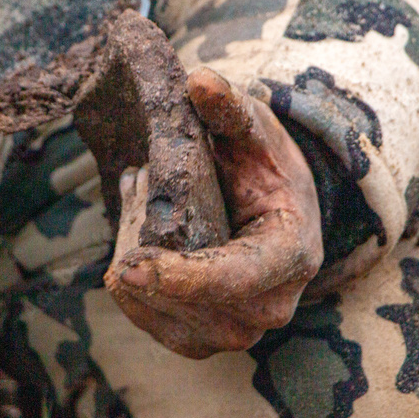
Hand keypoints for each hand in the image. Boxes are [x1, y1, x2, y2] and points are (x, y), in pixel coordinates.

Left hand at [105, 67, 322, 358]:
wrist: (276, 202)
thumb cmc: (267, 164)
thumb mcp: (255, 129)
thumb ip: (229, 109)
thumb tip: (199, 81)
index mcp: (291, 253)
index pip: (237, 279)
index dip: (183, 277)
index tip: (130, 266)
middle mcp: (271, 304)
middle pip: (196, 305)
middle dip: (148, 258)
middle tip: (136, 186)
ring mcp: (240, 328)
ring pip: (169, 319)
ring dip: (135, 270)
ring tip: (135, 203)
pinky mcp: (206, 336)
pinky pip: (155, 325)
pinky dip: (131, 288)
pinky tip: (128, 243)